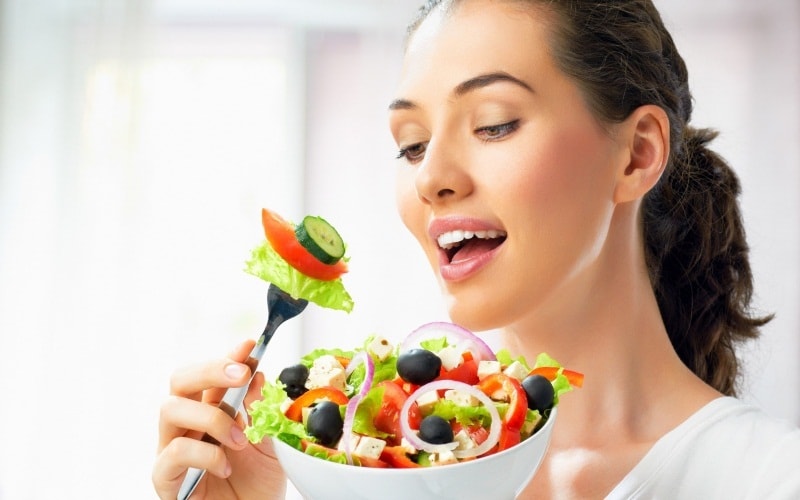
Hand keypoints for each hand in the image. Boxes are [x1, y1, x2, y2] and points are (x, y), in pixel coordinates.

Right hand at [153, 340, 286, 499]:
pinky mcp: (165, 477)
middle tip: (241, 374)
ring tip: (240, 440)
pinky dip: (204, 453)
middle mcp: (188, 425)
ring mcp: (172, 448)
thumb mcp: (269, 444)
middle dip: (211, 369)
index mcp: (212, 411)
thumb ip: (262, 412)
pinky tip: (225, 465)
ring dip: (212, 416)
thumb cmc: (256, 486)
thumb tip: (258, 376)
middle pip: (181, 379)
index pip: (212, 375)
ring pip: (170, 408)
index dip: (228, 356)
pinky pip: (173, 452)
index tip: (250, 345)